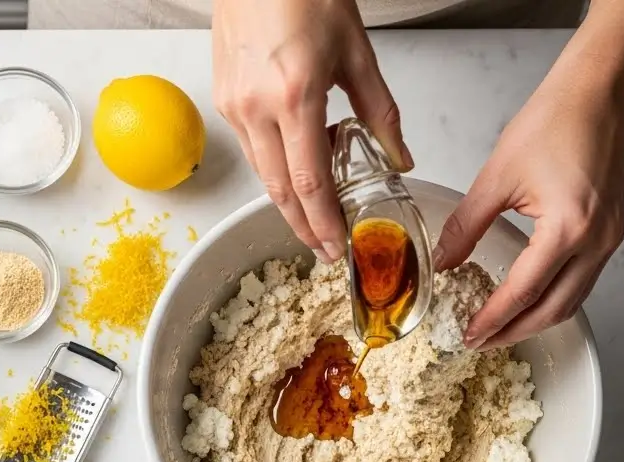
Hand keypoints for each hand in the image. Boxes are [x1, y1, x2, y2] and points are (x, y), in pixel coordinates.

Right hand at [212, 0, 412, 262]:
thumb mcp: (356, 52)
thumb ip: (380, 113)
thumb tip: (399, 157)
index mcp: (295, 95)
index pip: (310, 182)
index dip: (323, 222)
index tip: (335, 246)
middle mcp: (257, 107)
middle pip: (280, 191)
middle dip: (304, 226)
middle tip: (324, 247)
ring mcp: (234, 106)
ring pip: (263, 173)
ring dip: (289, 199)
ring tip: (315, 213)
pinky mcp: (224, 100)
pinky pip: (251, 148)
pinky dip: (275, 166)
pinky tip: (296, 164)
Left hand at [434, 56, 623, 348]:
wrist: (598, 90)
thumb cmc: (556, 120)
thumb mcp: (497, 177)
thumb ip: (465, 226)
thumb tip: (443, 262)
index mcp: (567, 227)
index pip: (523, 292)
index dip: (493, 319)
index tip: (470, 335)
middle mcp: (595, 240)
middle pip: (552, 310)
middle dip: (514, 332)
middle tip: (481, 342)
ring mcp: (607, 238)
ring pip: (571, 301)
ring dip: (534, 321)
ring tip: (500, 329)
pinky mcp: (609, 232)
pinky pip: (581, 282)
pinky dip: (552, 298)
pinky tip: (527, 301)